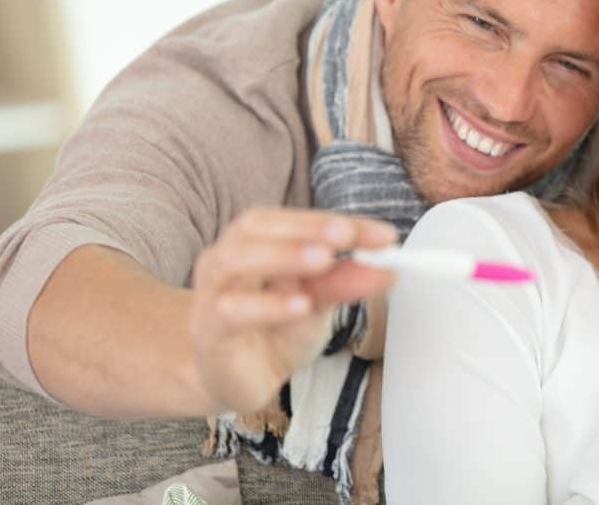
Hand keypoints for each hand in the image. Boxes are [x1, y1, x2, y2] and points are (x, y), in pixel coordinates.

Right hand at [188, 208, 396, 413]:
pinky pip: (230, 311)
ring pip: (236, 261)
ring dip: (284, 256)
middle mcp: (228, 257)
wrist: (237, 378)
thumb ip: (345, 282)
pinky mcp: (210, 330)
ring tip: (323, 261)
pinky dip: (268, 305)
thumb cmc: (273, 329)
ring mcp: (213, 292)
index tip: (381, 235)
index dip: (336, 222)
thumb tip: (388, 267)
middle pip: (256, 226)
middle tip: (346, 236)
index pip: (294, 219)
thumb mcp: (318, 302)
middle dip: (306, 228)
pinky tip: (300, 305)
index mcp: (256, 241)